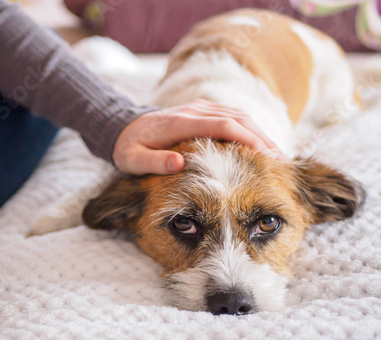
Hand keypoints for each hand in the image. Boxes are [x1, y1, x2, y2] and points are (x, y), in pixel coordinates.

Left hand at [113, 99, 285, 174]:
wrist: (123, 127)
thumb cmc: (129, 147)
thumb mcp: (133, 159)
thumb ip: (154, 162)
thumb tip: (178, 164)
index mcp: (181, 122)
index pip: (223, 125)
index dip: (248, 139)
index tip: (268, 157)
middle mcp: (195, 111)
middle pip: (238, 119)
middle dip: (262, 138)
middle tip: (282, 162)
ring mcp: (200, 109)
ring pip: (239, 116)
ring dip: (260, 134)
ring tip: (278, 157)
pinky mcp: (202, 112)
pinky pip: (232, 118)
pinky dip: (249, 131)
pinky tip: (260, 147)